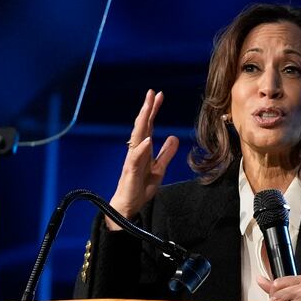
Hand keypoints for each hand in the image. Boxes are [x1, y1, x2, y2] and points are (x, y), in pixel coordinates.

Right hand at [106, 89, 179, 230]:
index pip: (148, 126)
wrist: (127, 207)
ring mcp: (131, 160)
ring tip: (148, 108)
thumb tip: (173, 137)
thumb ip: (166, 154)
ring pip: (136, 138)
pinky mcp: (130, 172)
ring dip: (142, 123)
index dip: (153, 111)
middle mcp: (135, 151)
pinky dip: (141, 149)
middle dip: (146, 110)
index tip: (159, 95)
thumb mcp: (159, 169)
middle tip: (152, 93)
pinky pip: (135, 159)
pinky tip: (148, 139)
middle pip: (141, 127)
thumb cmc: (140, 188)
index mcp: (142, 150)